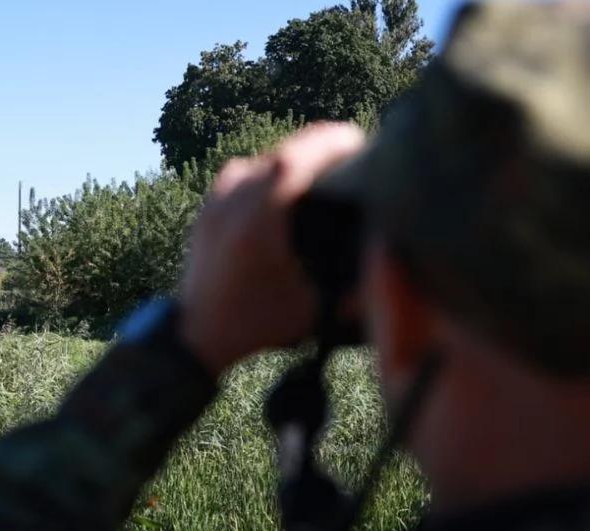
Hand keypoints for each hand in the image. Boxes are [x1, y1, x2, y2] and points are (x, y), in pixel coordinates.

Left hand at [178, 122, 365, 375]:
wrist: (199, 331)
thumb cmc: (257, 320)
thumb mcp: (312, 306)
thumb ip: (352, 285)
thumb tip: (390, 259)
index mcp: (259, 214)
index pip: (300, 153)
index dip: (335, 141)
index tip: (362, 143)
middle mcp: (236, 194)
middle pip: (289, 148)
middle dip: (325, 148)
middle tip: (356, 158)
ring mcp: (221, 193)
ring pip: (271, 157)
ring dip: (301, 158)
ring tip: (330, 172)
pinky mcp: (213, 198)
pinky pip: (253, 170)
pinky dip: (278, 173)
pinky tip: (296, 189)